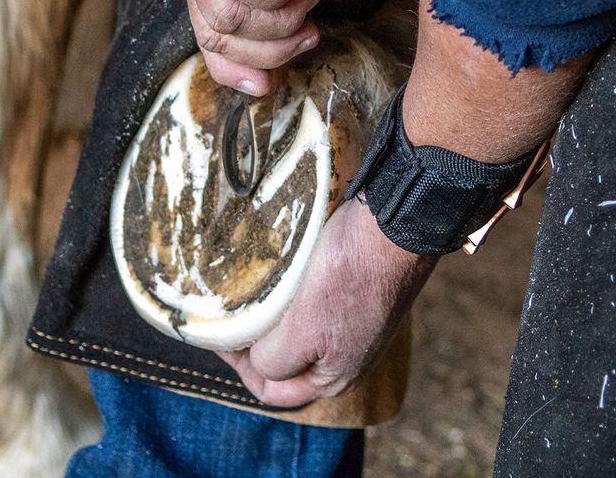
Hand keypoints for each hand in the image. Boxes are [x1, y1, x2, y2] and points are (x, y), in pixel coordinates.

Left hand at [217, 198, 435, 406]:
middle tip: (230, 313)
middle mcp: (346, 358)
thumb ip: (275, 360)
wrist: (394, 226)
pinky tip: (279, 277)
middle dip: (254, 342)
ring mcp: (353, 324)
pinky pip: (313, 305)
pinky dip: (291, 297)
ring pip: (298, 332)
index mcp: (334, 379)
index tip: (220, 333)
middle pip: (285, 363)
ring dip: (271, 319)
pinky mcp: (356, 293)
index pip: (272, 389)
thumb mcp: (303, 330)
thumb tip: (258, 362)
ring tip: (250, 294)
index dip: (240, 365)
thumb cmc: (349, 277)